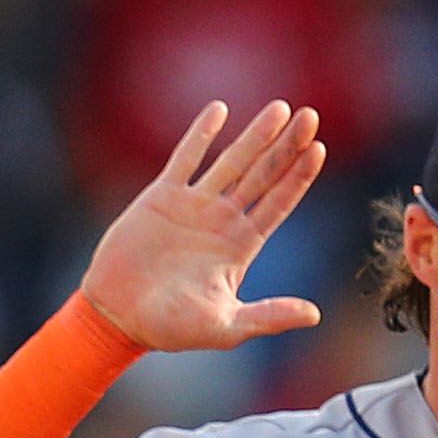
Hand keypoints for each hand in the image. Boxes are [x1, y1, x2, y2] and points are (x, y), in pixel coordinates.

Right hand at [78, 101, 330, 352]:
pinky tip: (220, 110)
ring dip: (255, 135)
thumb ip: (268, 316)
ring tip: (280, 108)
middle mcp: (222, 221)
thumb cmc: (172, 329)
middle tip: (311, 116)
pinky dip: (201, 134)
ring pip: (231, 161)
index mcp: (241, 247)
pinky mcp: (162, 197)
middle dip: (286, 146)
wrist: (118, 317)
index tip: (319, 149)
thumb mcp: (226, 327)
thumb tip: (314, 315)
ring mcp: (194, 205)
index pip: (278, 204)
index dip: (299, 177)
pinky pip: (185, 158)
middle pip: (263, 175)